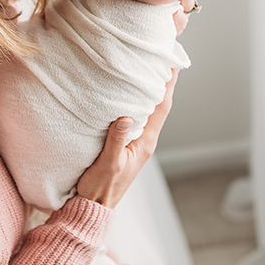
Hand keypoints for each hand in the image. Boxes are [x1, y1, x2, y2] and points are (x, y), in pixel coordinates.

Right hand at [76, 69, 178, 208]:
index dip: (168, 85)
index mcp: (145, 143)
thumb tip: (125, 116)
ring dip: (148, 90)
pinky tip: (128, 92)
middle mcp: (144, 140)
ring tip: (147, 68)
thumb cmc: (100, 188)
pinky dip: (135, 101)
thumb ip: (116, 141)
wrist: (91, 206)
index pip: (162, 108)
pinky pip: (135, 117)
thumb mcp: (108, 164)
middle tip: (161, 58)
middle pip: (158, 105)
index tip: (173, 64)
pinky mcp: (124, 143)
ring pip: (146, 110)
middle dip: (161, 82)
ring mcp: (135, 141)